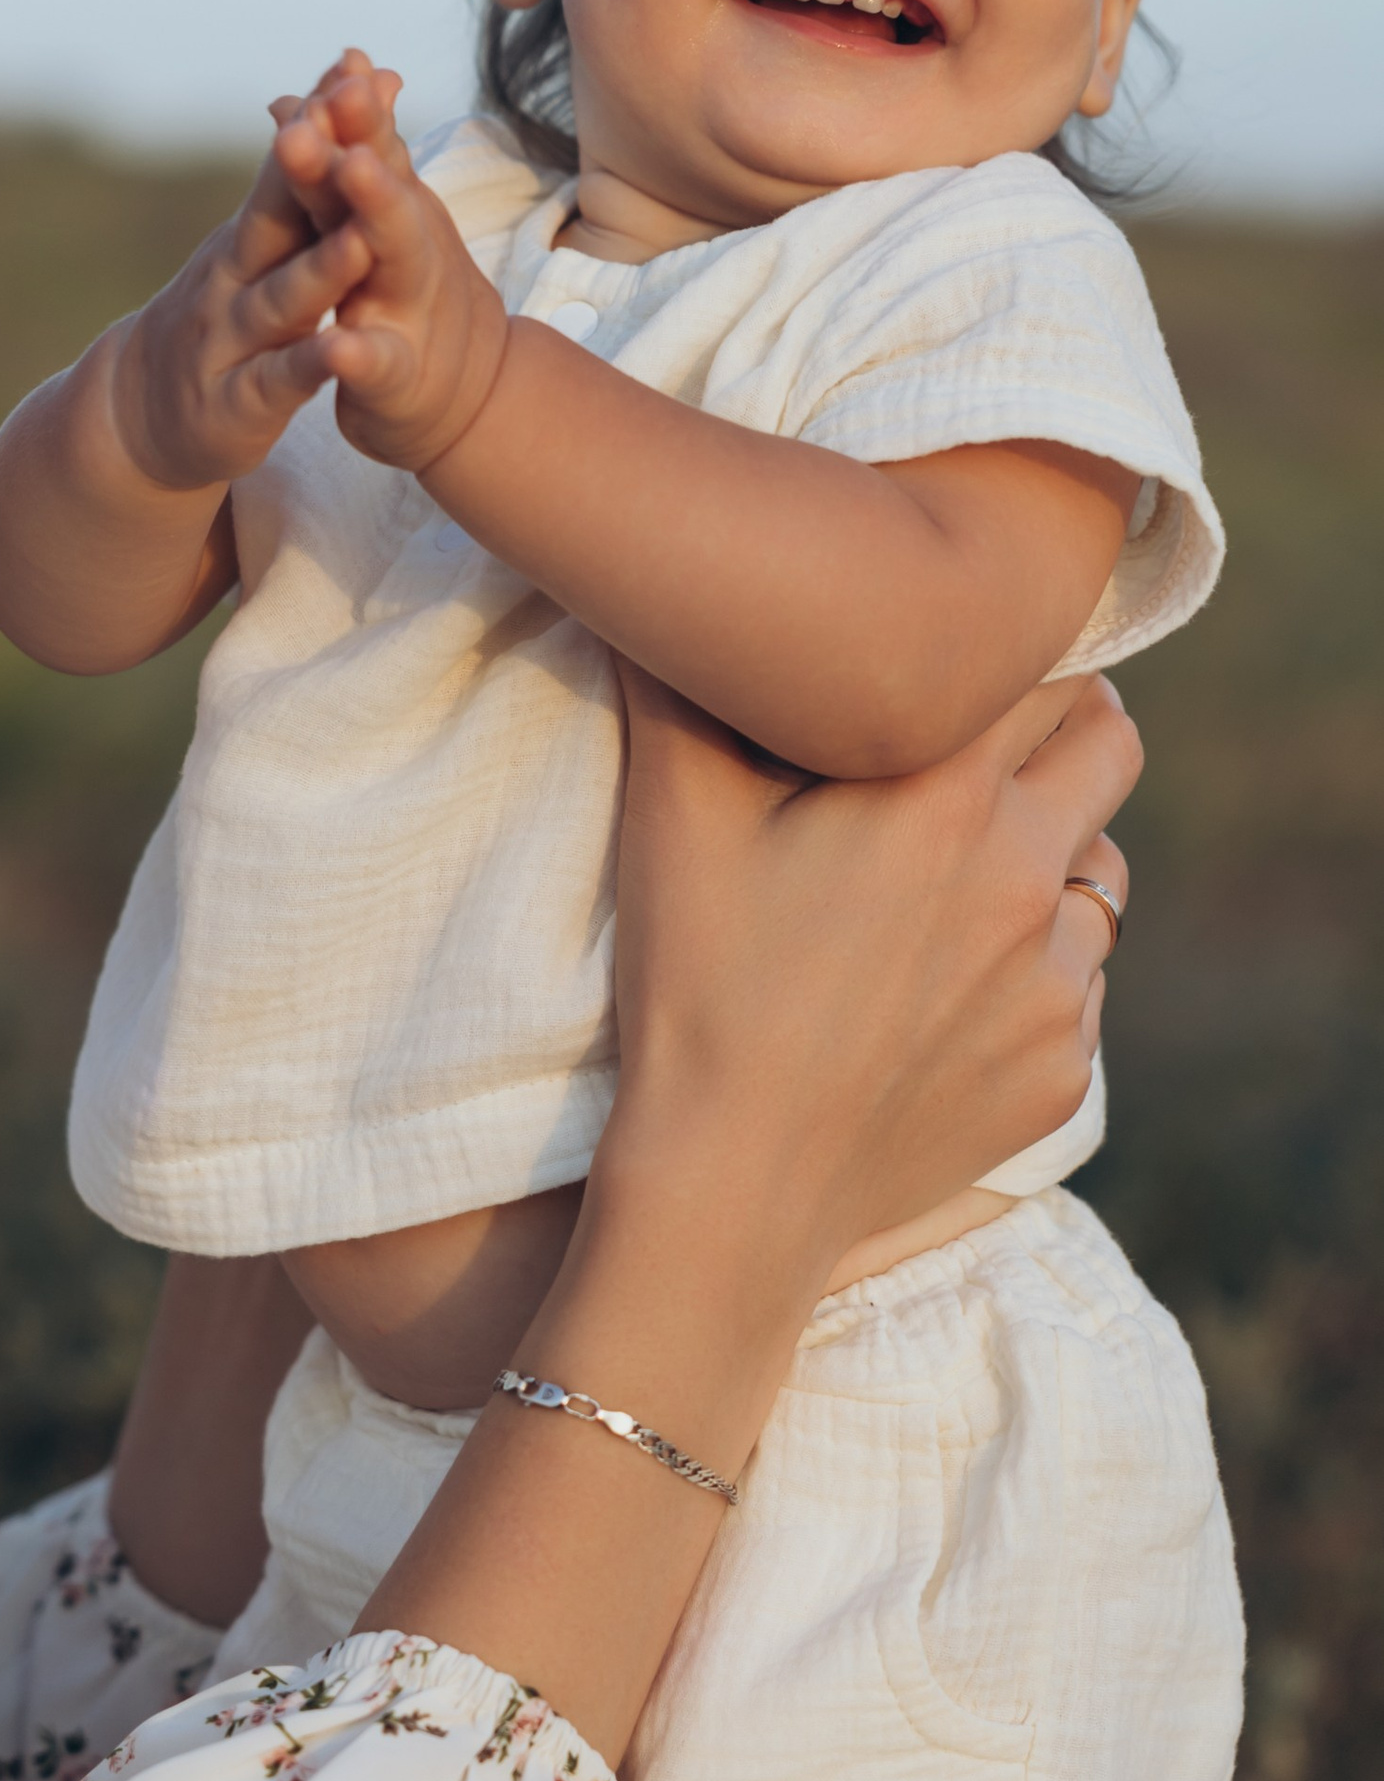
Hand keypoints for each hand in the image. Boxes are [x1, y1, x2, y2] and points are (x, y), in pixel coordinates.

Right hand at [105, 101, 377, 493]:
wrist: (134, 416)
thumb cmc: (217, 321)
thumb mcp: (252, 249)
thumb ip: (296, 184)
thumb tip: (339, 87)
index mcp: (249, 237)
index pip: (287, 167)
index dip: (320, 118)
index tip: (357, 65)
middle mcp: (233, 278)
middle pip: (276, 216)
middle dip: (311, 165)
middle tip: (348, 114)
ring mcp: (230, 341)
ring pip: (281, 300)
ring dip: (320, 270)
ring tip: (361, 240)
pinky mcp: (237, 405)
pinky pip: (277, 382)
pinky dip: (308, 366)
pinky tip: (342, 353)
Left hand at [276, 57, 512, 475]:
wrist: (463, 400)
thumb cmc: (408, 298)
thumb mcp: (382, 222)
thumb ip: (358, 152)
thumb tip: (325, 81)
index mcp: (389, 213)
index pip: (369, 148)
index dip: (358, 106)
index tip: (346, 57)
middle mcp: (403, 250)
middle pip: (382, 186)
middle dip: (362, 136)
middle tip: (338, 93)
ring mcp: (405, 311)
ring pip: (394, 256)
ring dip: (375, 210)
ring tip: (355, 169)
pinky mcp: (396, 379)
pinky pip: (379, 364)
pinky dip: (360, 356)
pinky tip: (340, 348)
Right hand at [601, 664, 1137, 1300]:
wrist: (729, 1188)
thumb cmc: (693, 988)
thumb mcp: (671, 817)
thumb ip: (682, 682)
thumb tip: (668, 591)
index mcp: (949, 794)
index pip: (1044, 657)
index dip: (998, 649)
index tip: (955, 662)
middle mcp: (1031, 876)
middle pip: (1111, 742)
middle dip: (1059, 727)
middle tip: (983, 746)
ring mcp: (1060, 981)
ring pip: (1106, 869)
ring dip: (1055, 853)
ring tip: (963, 880)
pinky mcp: (1064, 1066)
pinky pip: (1081, 983)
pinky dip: (1034, 970)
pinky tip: (944, 993)